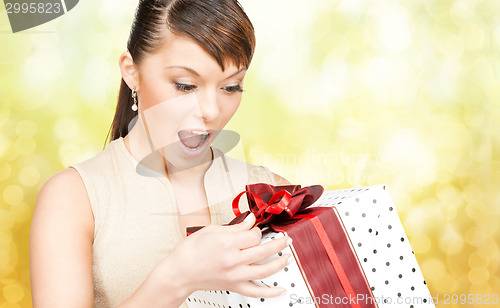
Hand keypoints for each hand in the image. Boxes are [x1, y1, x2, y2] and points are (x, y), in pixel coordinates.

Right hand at [164, 213, 291, 298]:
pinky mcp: (234, 286)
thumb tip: (249, 221)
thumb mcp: (211, 230)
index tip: (256, 228)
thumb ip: (234, 227)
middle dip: (279, 243)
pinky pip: (256, 291)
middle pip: (263, 250)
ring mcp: (235, 275)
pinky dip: (271, 292)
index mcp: (227, 243)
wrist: (179, 272)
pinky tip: (281, 289)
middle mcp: (233, 260)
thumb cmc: (190, 251)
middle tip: (286, 239)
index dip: (257, 229)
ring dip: (280, 263)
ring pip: (265, 270)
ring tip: (288, 256)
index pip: (253, 235)